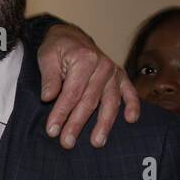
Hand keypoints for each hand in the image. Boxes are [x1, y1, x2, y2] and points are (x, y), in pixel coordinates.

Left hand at [36, 23, 140, 148]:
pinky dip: (133, 105)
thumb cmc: (58, 49)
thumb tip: (48, 97)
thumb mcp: (47, 57)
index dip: (61, 113)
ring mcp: (114, 73)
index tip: (52, 130)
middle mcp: (103, 66)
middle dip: (77, 123)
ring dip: (103, 124)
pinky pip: (129, 92)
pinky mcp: (120, 77)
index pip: (72, 93)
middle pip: (89, 101)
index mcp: (84, 59)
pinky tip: (131, 119)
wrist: (72, 37)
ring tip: (97, 142)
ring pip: (110, 102)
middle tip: (67, 143)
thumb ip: (49, 77)